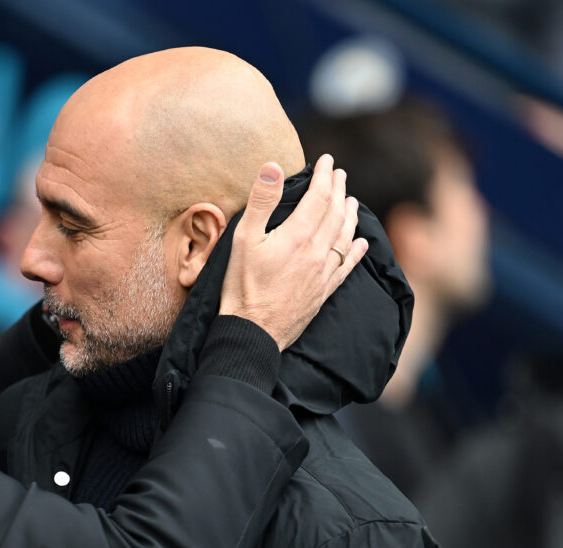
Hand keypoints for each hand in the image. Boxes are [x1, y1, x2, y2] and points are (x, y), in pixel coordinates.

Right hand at [219, 155, 366, 350]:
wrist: (254, 331)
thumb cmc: (242, 285)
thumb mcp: (244, 239)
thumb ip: (261, 201)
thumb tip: (273, 166)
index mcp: (300, 234)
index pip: (319, 195)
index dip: (325, 175)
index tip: (326, 160)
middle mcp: (318, 250)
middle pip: (336, 212)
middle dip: (339, 189)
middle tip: (340, 174)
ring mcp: (324, 272)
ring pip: (346, 236)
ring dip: (350, 214)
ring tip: (352, 201)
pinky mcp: (324, 290)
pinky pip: (348, 265)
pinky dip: (357, 250)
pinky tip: (361, 243)